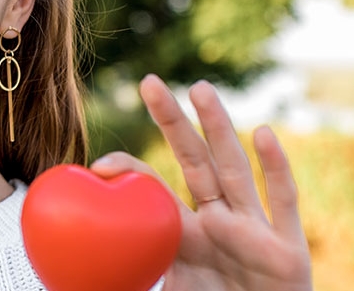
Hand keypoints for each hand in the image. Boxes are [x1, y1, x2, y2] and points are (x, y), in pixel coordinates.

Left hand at [89, 75, 311, 290]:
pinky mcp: (287, 248)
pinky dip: (275, 168)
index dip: (132, 172)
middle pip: (194, 162)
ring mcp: (254, 231)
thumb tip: (66, 288)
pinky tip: (264, 133)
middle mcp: (220, 224)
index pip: (155, 192)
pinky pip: (281, 202)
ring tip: (199, 88)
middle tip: (148, 82)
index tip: (99, 164)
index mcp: (185, 237)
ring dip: (218, 128)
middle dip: (173, 122)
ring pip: (235, 169)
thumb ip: (125, 284)